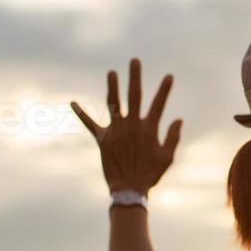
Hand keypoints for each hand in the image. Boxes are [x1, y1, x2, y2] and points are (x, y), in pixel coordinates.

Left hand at [71, 59, 182, 194]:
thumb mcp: (167, 156)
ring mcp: (116, 131)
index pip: (159, 104)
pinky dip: (81, 113)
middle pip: (134, 96)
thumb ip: (172, 137)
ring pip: (113, 103)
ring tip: (112, 73)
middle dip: (135, 77)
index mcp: (149, 128)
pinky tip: (72, 103)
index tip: (169, 76)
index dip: (164, 90)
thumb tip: (178, 120)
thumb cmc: (150, 174)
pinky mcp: (102, 139)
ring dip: (113, 87)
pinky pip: (89, 124)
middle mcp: (132, 125)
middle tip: (134, 61)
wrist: (129, 188)